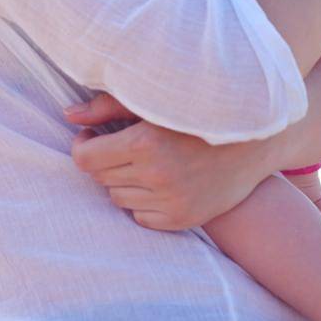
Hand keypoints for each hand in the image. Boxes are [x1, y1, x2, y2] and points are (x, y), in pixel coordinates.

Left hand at [64, 93, 290, 230]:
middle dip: (103, 160)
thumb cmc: (197, 112)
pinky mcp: (182, 220)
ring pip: (117, 198)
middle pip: (99, 178)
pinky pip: (140, 216)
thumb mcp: (153, 101)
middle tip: (121, 145)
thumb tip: (67, 116)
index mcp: (145, 143)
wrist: (253, 141)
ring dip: (122, 181)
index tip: (92, 135)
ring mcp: (171, 201)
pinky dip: (142, 201)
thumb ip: (107, 106)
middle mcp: (157, 175)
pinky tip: (159, 181)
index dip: (83, 145)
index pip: (85, 159)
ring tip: (144, 161)